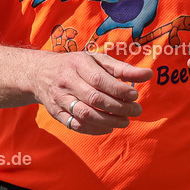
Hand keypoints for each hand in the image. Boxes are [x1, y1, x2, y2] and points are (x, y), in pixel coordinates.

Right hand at [30, 50, 151, 134]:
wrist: (40, 73)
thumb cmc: (77, 65)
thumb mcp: (98, 60)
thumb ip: (123, 68)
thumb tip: (148, 74)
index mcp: (77, 63)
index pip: (99, 79)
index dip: (118, 89)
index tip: (134, 95)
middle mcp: (66, 81)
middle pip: (94, 98)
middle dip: (118, 107)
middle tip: (136, 110)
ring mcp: (59, 98)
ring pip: (84, 114)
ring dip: (108, 121)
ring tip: (125, 121)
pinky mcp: (56, 113)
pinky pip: (75, 125)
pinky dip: (94, 129)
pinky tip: (108, 127)